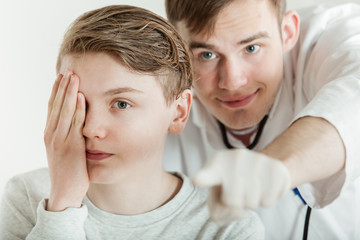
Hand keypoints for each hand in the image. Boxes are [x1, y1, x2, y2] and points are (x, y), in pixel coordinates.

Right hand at [44, 71, 87, 210]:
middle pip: (57, 105)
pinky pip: (75, 124)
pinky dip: (77, 109)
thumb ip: (67, 135)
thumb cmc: (68, 170)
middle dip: (62, 86)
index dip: (57, 91)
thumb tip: (75, 122)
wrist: (65, 191)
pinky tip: (80, 97)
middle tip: (68, 70)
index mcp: (50, 133)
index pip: (52, 107)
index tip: (61, 77)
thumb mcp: (64, 150)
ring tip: (73, 76)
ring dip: (69, 92)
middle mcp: (52, 134)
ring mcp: (61, 140)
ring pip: (64, 111)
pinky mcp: (71, 147)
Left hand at [192, 148, 290, 224]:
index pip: (208, 174)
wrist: (260, 167)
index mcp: (215, 166)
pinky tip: (264, 187)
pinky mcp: (275, 167)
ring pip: (252, 202)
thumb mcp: (217, 197)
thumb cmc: (231, 185)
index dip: (202, 178)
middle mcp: (235, 158)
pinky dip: (267, 200)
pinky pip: (269, 200)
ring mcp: (256, 159)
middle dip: (235, 205)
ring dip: (251, 203)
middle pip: (232, 201)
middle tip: (238, 193)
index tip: (197, 181)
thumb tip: (235, 212)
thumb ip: (218, 211)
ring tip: (250, 189)